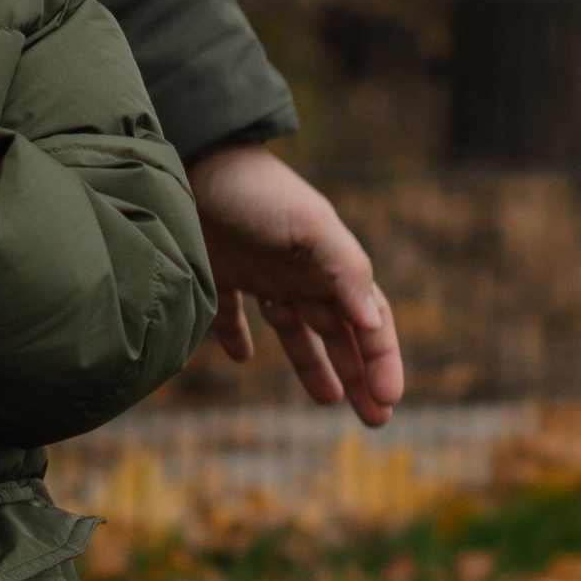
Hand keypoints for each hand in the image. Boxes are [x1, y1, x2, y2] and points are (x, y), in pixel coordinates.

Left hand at [188, 143, 403, 426]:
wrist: (192, 160)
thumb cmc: (256, 191)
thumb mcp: (309, 227)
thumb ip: (345, 269)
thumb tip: (373, 322)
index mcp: (331, 265)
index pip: (371, 321)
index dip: (383, 361)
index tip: (388, 401)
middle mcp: (302, 273)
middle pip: (341, 333)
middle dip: (362, 374)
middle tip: (376, 420)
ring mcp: (263, 273)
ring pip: (297, 330)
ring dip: (316, 365)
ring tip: (330, 399)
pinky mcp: (221, 273)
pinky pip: (235, 315)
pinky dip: (239, 336)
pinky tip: (242, 357)